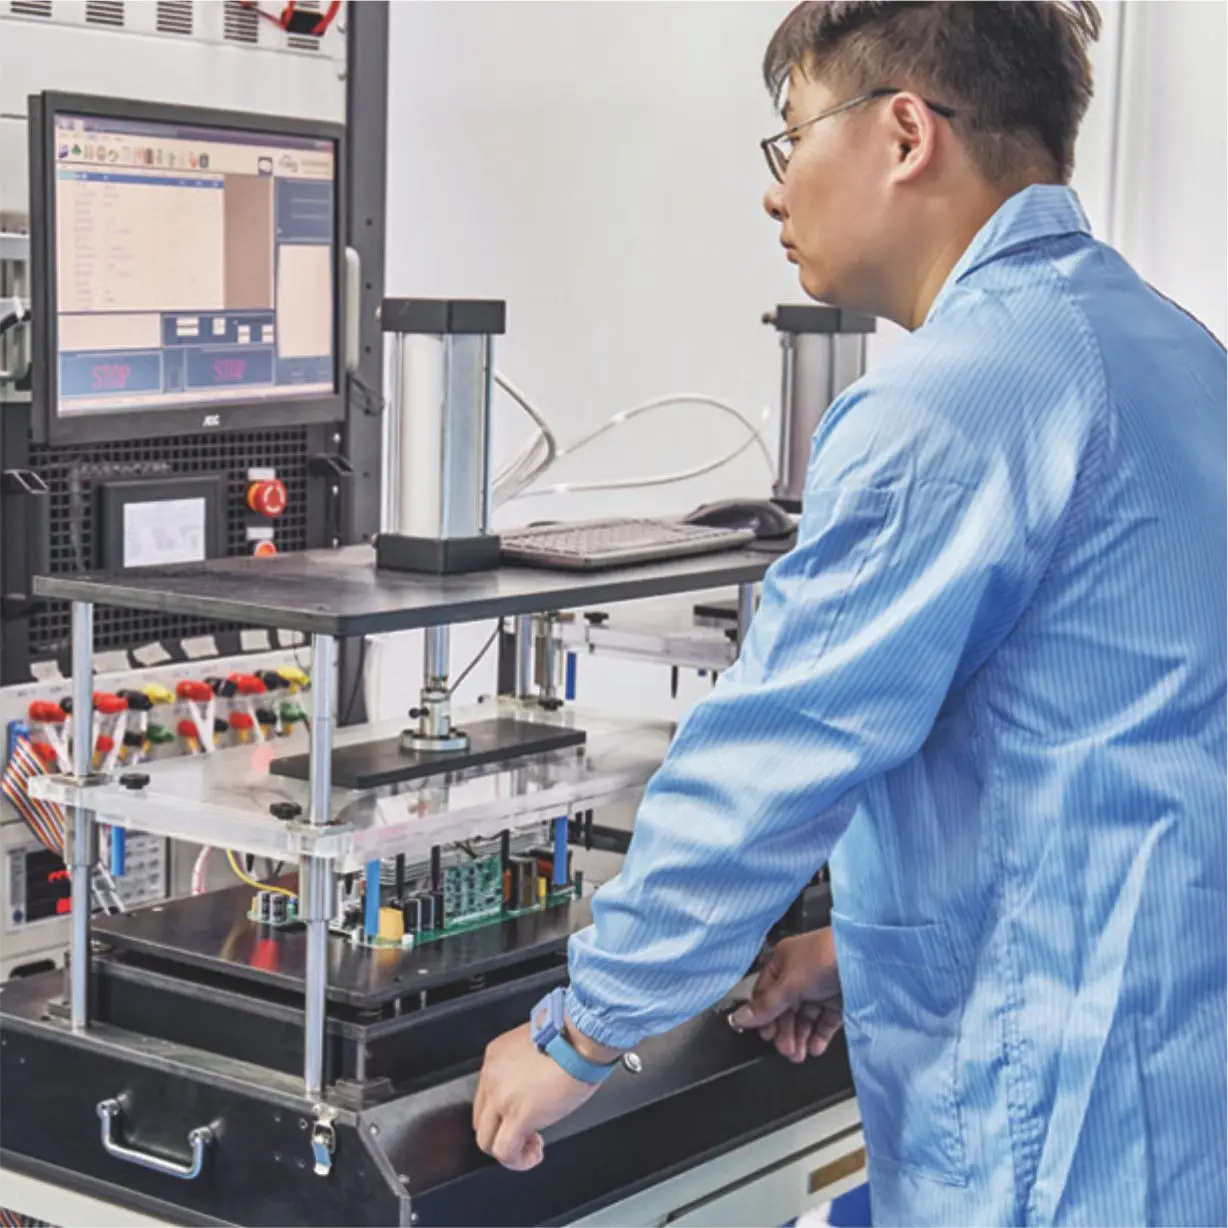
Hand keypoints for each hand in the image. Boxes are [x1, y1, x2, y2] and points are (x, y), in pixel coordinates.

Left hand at [473, 1023, 604, 1170]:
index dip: (503, 1110)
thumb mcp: (537, 1045)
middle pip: (482, 1118)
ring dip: (508, 1148)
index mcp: (496, 1056)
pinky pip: (504, 1151)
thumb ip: (527, 1065)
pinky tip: (533, 1155)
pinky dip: (517, 1161)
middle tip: (527, 1132)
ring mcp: (501, 1097)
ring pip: (486, 1139)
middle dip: (503, 1130)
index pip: (486, 1094)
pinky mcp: (518, 1117)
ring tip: (530, 1147)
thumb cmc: (571, 1037)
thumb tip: (534, 1086)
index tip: (521, 1113)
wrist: (580, 1039)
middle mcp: (492, 1076)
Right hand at [730, 928, 841, 1062]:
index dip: (763, 1016)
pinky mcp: (838, 1000)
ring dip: (799, 1038)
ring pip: (804, 1018)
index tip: (765, 1036)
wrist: (866, 958)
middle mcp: (800, 974)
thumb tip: (740, 1018)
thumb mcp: (789, 984)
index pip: (765, 994)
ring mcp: (820, 987)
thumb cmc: (825, 956)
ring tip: (799, 1054)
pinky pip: (824, 1022)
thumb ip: (766, 1006)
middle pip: (785, 1009)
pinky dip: (819, 1036)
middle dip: (784, 1032)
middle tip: (786, 1049)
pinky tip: (815, 1047)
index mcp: (782, 962)